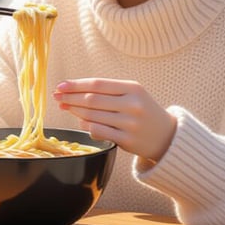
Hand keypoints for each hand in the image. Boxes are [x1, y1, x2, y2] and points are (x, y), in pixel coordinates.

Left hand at [53, 78, 176, 161]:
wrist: (166, 135)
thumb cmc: (143, 111)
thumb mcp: (132, 94)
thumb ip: (107, 92)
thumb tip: (73, 91)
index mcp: (133, 88)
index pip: (97, 84)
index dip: (76, 85)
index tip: (60, 86)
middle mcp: (132, 104)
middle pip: (93, 99)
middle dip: (71, 97)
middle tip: (57, 97)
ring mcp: (130, 123)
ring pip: (93, 116)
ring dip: (75, 111)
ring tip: (66, 107)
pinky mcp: (127, 140)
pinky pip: (99, 131)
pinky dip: (87, 126)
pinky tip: (81, 122)